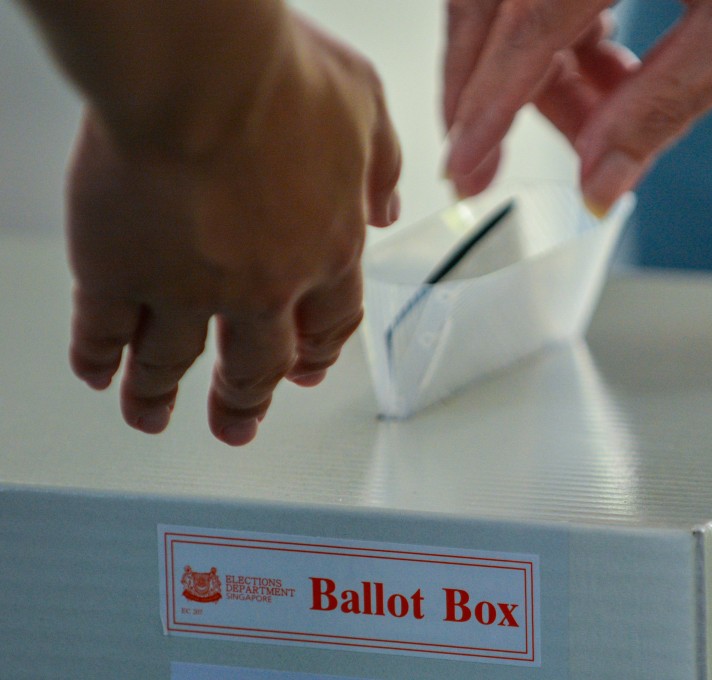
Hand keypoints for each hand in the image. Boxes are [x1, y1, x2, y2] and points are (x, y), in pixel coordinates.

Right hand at [65, 15, 400, 444]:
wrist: (202, 72)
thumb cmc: (280, 77)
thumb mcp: (363, 109)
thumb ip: (379, 166)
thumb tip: (386, 207)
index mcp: (327, 247)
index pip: (329, 322)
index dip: (316, 352)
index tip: (304, 371)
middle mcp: (264, 284)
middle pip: (256, 363)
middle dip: (246, 399)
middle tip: (237, 423)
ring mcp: (189, 287)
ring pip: (174, 361)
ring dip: (161, 395)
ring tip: (153, 416)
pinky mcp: (118, 273)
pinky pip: (106, 332)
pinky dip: (100, 358)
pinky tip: (98, 372)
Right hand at [443, 0, 711, 213]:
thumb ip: (664, 106)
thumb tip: (599, 179)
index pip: (526, 27)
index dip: (489, 108)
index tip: (465, 167)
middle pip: (493, 5)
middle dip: (492, 89)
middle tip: (499, 156)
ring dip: (529, 62)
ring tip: (591, 110)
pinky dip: (555, 24)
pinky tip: (601, 60)